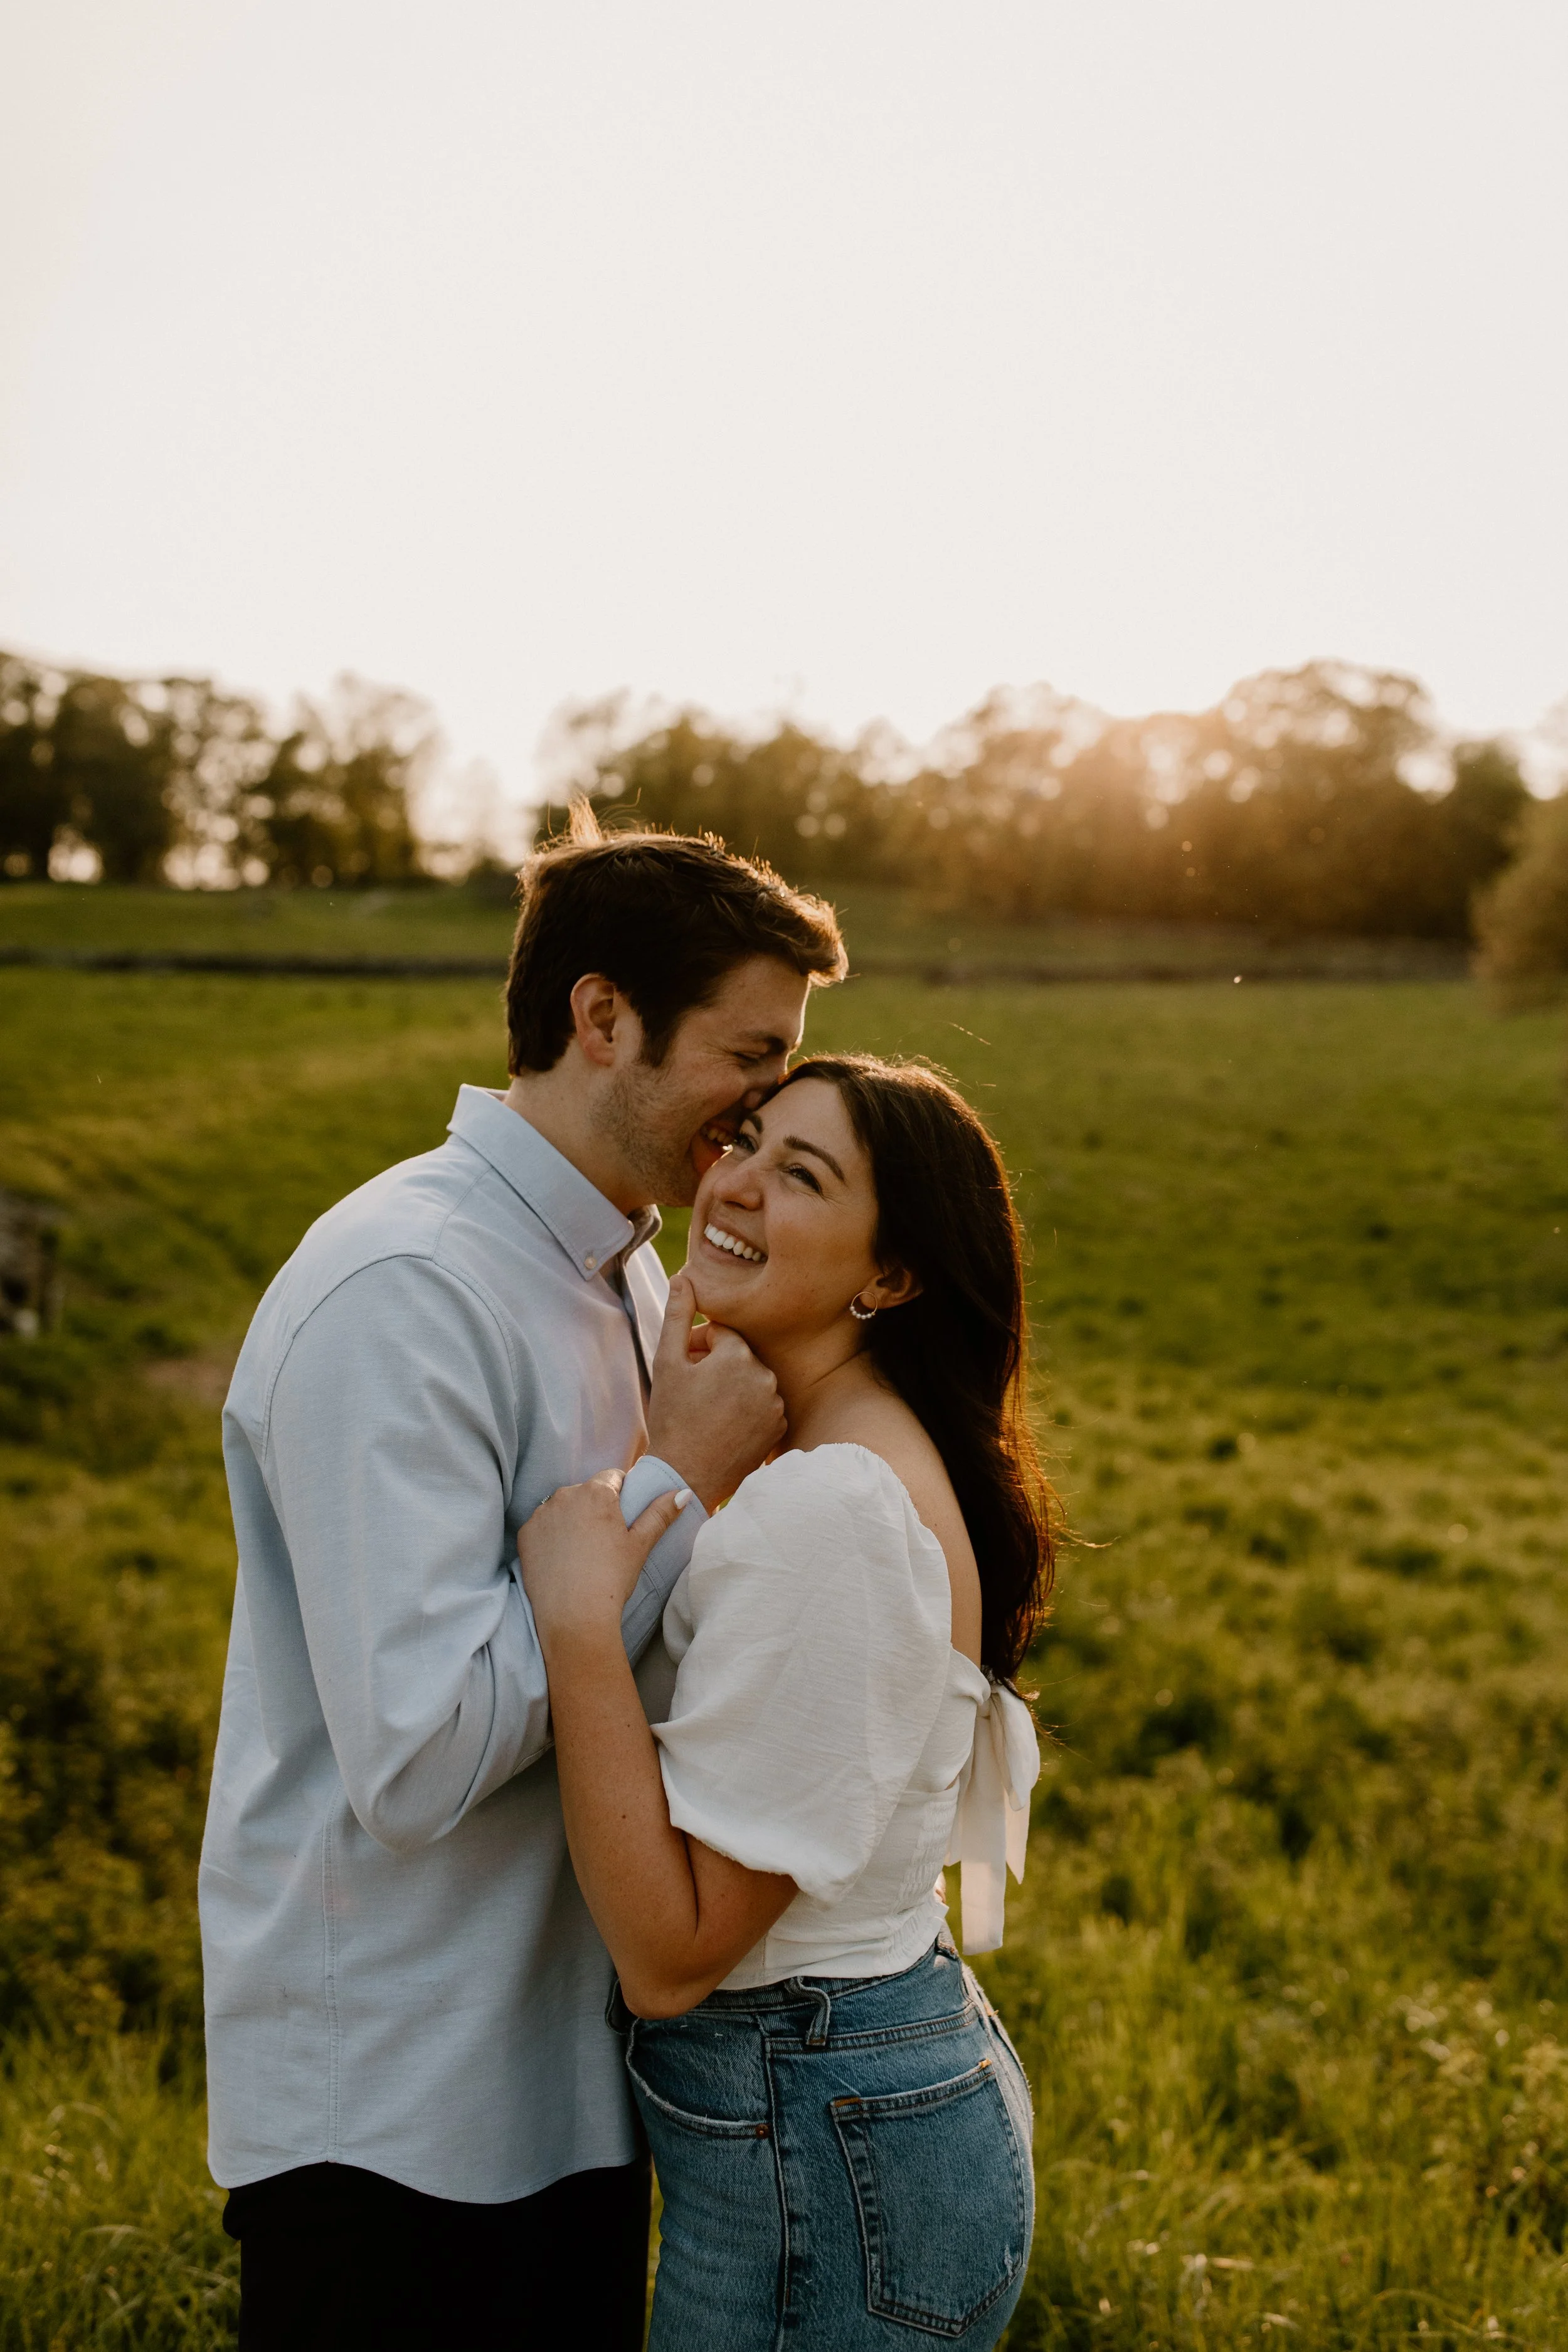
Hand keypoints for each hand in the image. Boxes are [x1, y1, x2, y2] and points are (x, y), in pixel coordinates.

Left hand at [518, 1470, 689, 1650]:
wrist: (573, 1617)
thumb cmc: (611, 1579)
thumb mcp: (640, 1545)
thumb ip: (660, 1513)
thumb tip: (682, 1492)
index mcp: (597, 1492)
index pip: (612, 1477)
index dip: (621, 1495)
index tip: (622, 1520)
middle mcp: (565, 1495)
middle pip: (585, 1492)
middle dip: (595, 1508)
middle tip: (604, 1541)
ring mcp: (541, 1514)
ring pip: (562, 1508)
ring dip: (571, 1520)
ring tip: (582, 1553)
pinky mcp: (525, 1534)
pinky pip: (542, 1526)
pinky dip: (550, 1537)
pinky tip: (561, 1559)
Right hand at [645, 1273, 785, 1509]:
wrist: (686, 1478)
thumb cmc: (672, 1419)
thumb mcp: (667, 1363)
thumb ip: (677, 1315)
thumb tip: (683, 1276)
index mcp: (738, 1355)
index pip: (720, 1333)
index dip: (697, 1347)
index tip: (683, 1369)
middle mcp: (765, 1375)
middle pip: (738, 1356)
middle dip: (714, 1366)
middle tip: (691, 1391)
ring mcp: (776, 1404)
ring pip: (751, 1380)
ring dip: (731, 1387)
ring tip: (706, 1410)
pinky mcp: (780, 1428)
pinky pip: (763, 1404)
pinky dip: (746, 1409)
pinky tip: (724, 1426)